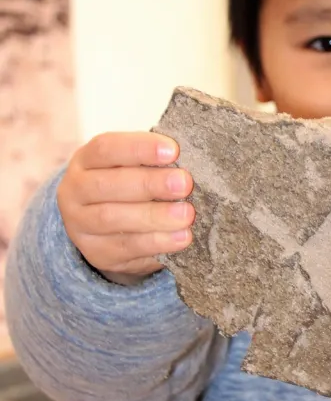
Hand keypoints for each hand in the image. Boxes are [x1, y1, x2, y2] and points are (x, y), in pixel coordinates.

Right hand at [57, 132, 194, 277]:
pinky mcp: (96, 252)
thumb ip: (151, 162)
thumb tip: (187, 161)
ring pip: (113, 219)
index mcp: (84, 160)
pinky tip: (181, 237)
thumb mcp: (131, 167)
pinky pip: (126, 247)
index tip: (173, 150)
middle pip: (108, 185)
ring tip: (186, 214)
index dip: (139, 148)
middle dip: (150, 184)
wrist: (104, 229)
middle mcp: (74, 191)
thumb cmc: (127, 186)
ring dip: (154, 216)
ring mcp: (80, 224)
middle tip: (184, 184)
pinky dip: (157, 242)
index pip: (105, 148)